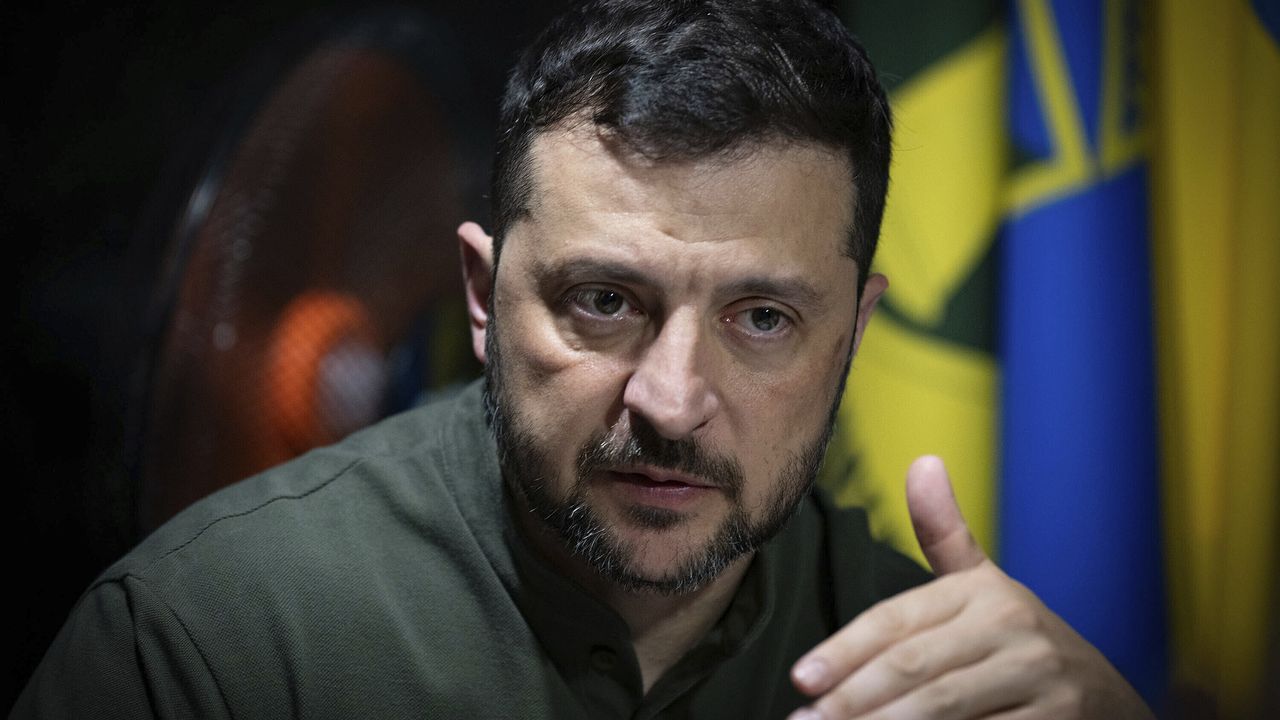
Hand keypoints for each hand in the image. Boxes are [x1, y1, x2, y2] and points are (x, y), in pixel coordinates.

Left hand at [787, 456, 1153, 719]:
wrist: (1108, 699)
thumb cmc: (1020, 642)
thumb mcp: (986, 584)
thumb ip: (944, 532)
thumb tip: (922, 462)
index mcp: (983, 592)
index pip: (895, 621)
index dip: (844, 650)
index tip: (801, 677)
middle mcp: (1013, 630)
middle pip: (912, 668)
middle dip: (852, 699)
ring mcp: (1038, 681)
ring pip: (940, 709)